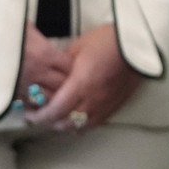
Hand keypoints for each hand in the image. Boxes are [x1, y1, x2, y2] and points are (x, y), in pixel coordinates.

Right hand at [16, 24, 72, 105]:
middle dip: (67, 87)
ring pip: (49, 99)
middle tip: (68, 88)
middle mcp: (38, 71)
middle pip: (64, 85)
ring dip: (53, 99)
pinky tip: (36, 105)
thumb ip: (38, 37)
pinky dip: (35, 106)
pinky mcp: (11, 95)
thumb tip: (44, 39)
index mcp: (45, 53)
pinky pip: (29, 106)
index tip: (72, 70)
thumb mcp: (22, 28)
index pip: (70, 67)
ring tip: (55, 99)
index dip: (73, 70)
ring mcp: (24, 85)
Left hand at [22, 24, 141, 130]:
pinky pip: (95, 123)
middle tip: (41, 113)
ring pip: (80, 127)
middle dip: (50, 121)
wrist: (139, 44)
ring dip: (66, 125)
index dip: (39, 116)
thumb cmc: (109, 41)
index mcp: (81, 84)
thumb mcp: (78, 47)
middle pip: (65, 124)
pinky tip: (78, 116)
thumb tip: (52, 78)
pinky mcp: (116, 105)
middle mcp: (93, 99)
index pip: (55, 111)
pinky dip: (82, 124)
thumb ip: (63, 66)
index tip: (30, 113)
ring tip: (59, 116)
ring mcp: (106, 105)